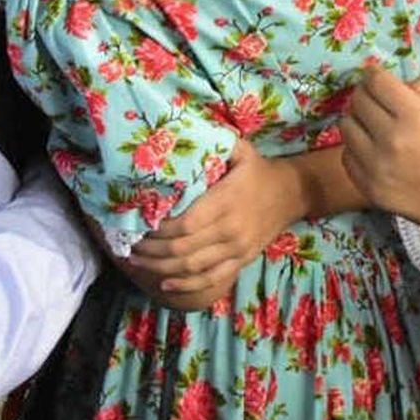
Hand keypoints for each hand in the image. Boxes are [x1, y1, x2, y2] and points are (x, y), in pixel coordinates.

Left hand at [124, 140, 306, 297]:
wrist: (291, 194)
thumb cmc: (257, 169)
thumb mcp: (239, 148)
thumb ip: (213, 142)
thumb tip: (178, 133)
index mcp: (226, 201)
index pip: (186, 223)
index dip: (160, 229)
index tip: (140, 222)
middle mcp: (231, 230)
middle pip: (184, 249)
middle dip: (153, 250)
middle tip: (128, 244)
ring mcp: (236, 250)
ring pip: (193, 268)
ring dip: (161, 268)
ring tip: (137, 261)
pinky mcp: (241, 262)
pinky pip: (211, 280)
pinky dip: (186, 286)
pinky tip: (165, 284)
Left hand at [341, 67, 419, 233]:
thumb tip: (393, 80)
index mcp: (416, 116)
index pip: (376, 82)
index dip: (373, 73)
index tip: (374, 75)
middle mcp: (392, 139)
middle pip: (358, 100)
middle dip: (365, 94)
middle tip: (375, 100)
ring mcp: (377, 165)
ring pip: (346, 125)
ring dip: (357, 120)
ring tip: (373, 125)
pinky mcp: (368, 186)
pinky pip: (346, 155)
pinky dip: (357, 148)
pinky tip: (374, 150)